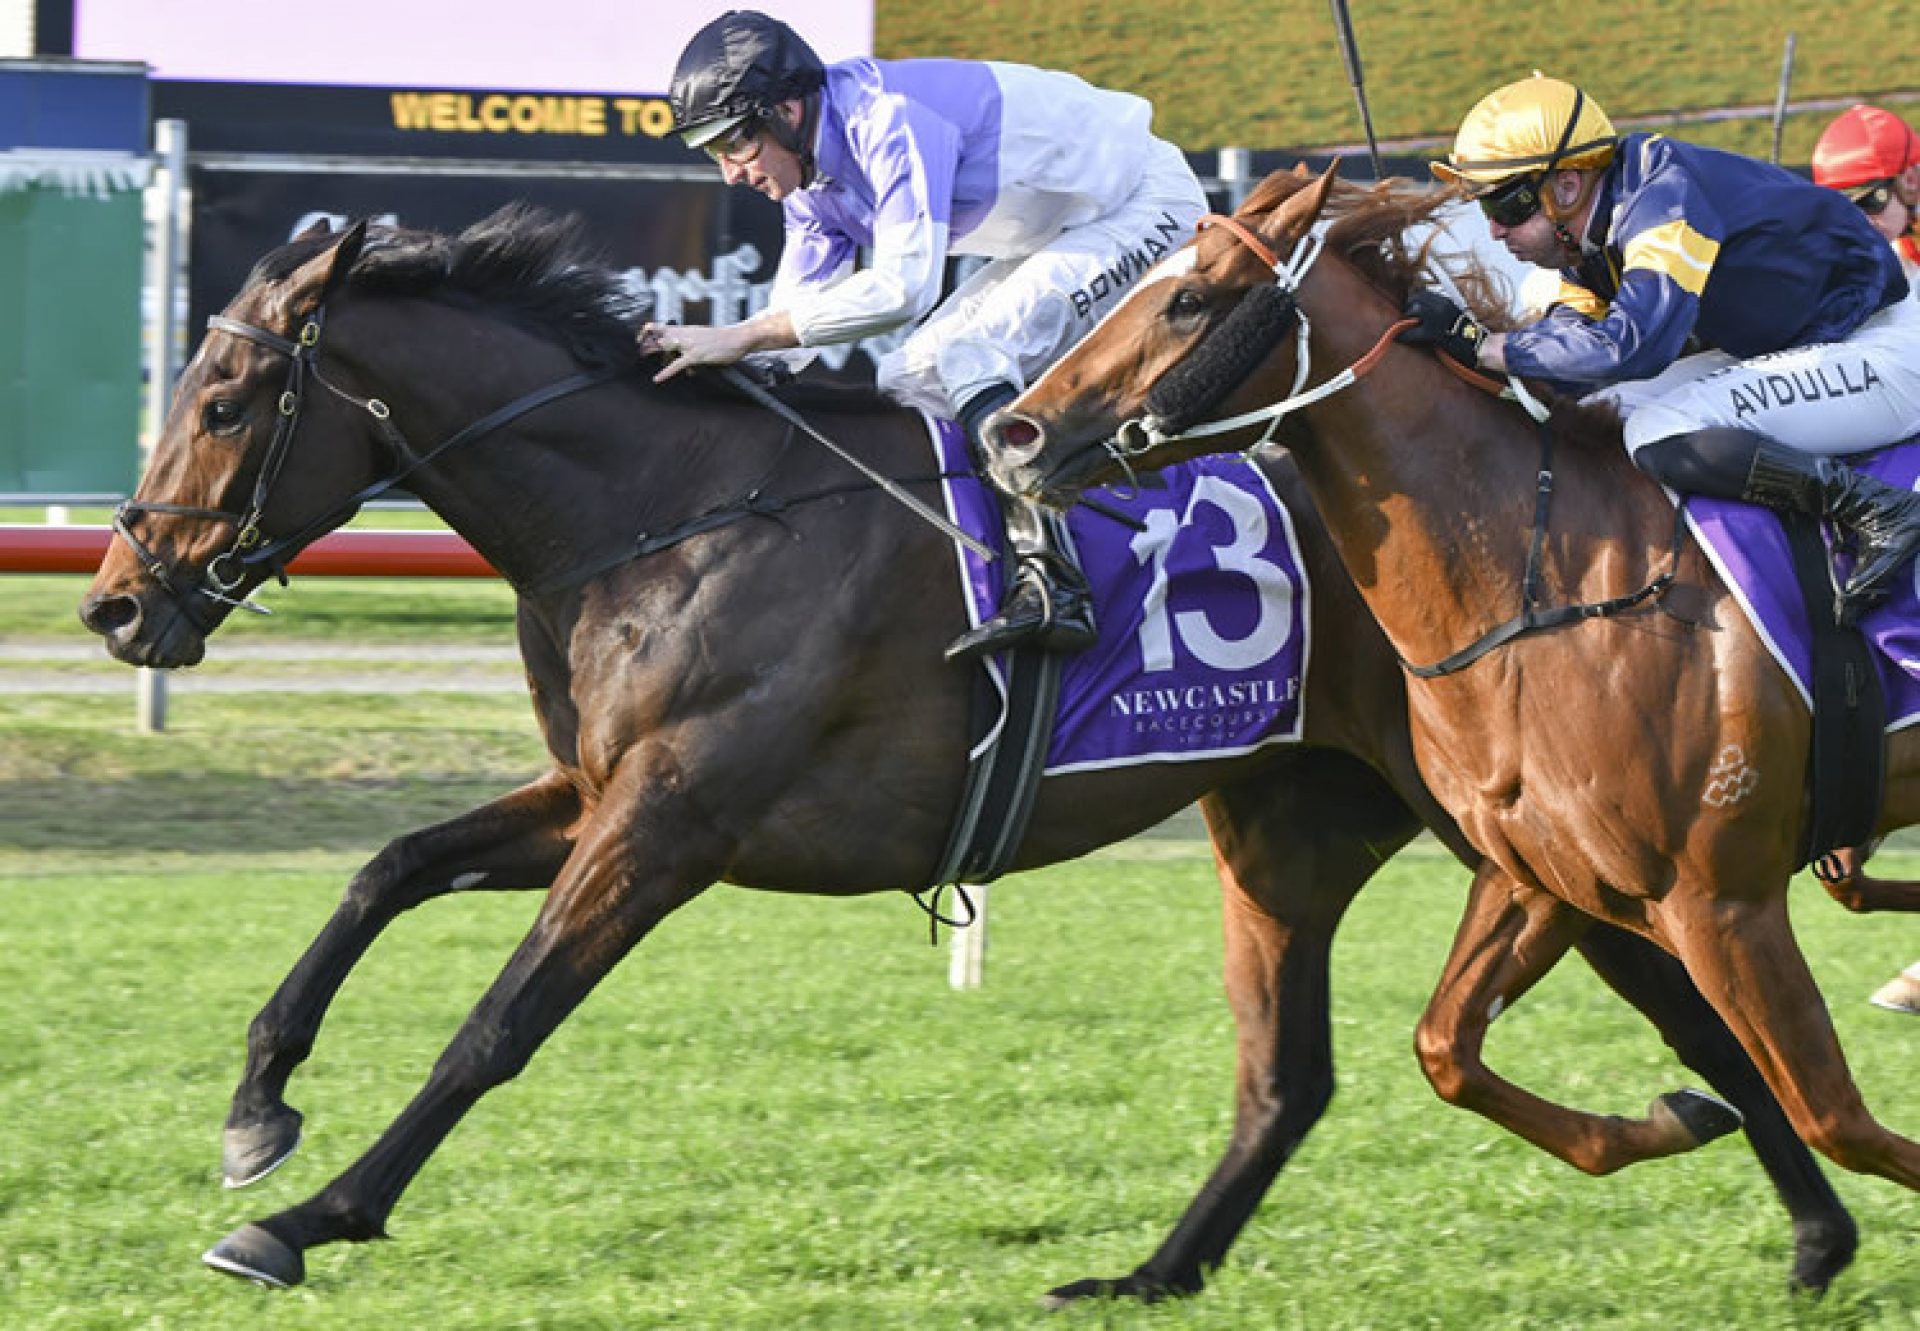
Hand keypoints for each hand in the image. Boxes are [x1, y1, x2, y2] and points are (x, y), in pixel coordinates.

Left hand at [637, 321, 755, 382]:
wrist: (738, 338)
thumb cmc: (723, 341)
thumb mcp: (703, 343)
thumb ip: (692, 353)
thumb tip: (688, 371)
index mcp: (685, 330)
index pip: (660, 326)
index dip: (647, 331)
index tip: (639, 339)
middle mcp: (684, 334)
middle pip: (658, 335)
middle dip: (645, 342)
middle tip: (638, 349)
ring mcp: (689, 344)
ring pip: (665, 345)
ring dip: (652, 352)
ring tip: (642, 357)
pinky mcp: (696, 355)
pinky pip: (677, 364)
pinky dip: (666, 372)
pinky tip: (657, 379)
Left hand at [1398, 290, 1486, 367]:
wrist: (1477, 345)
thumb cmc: (1468, 333)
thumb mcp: (1455, 315)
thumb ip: (1443, 310)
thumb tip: (1429, 311)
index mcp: (1447, 302)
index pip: (1425, 294)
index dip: (1416, 300)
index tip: (1412, 305)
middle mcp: (1441, 306)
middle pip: (1417, 300)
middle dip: (1409, 307)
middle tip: (1406, 316)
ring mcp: (1437, 318)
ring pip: (1413, 312)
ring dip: (1406, 319)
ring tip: (1404, 326)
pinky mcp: (1433, 333)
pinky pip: (1413, 333)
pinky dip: (1405, 336)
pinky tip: (1399, 339)